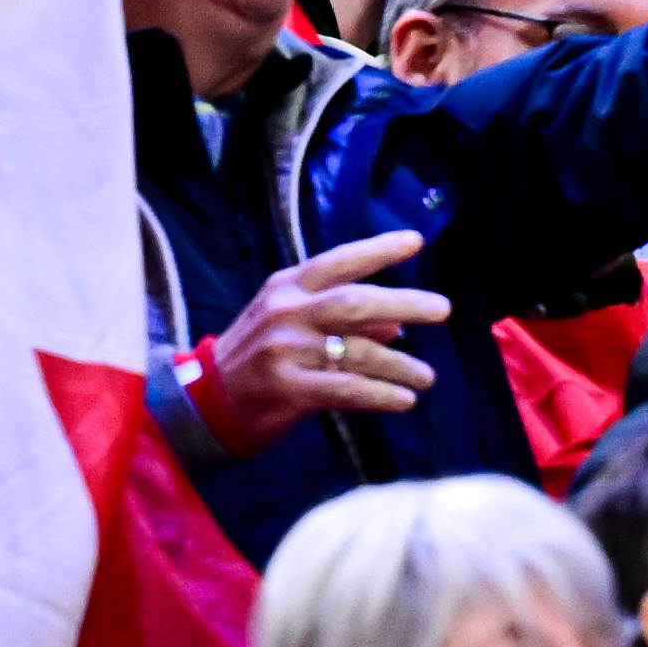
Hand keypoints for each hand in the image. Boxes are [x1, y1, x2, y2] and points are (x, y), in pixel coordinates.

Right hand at [198, 227, 447, 449]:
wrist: (205, 405)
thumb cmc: (255, 360)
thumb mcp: (290, 327)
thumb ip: (341, 322)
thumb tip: (396, 325)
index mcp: (286, 287)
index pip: (339, 262)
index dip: (378, 249)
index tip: (416, 241)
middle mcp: (287, 313)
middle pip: (356, 302)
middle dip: (404, 303)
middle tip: (442, 309)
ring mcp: (286, 350)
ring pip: (358, 351)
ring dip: (400, 364)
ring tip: (427, 377)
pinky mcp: (288, 388)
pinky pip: (347, 389)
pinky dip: (381, 394)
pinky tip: (404, 401)